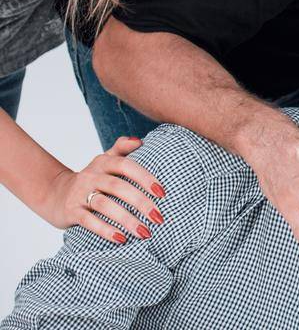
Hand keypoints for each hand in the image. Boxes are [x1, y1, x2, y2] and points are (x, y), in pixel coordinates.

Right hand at [42, 136, 165, 243]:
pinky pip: (88, 221)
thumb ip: (122, 148)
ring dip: (126, 219)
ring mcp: (79, 194)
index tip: (162, 193)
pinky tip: (121, 238)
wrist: (55, 193)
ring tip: (144, 232)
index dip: (145, 177)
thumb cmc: (92, 179)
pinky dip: (105, 230)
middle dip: (141, 203)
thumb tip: (141, 141)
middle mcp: (91, 176)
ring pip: (104, 205)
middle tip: (158, 217)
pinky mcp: (71, 211)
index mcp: (103, 162)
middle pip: (118, 187)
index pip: (126, 166)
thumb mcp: (105, 160)